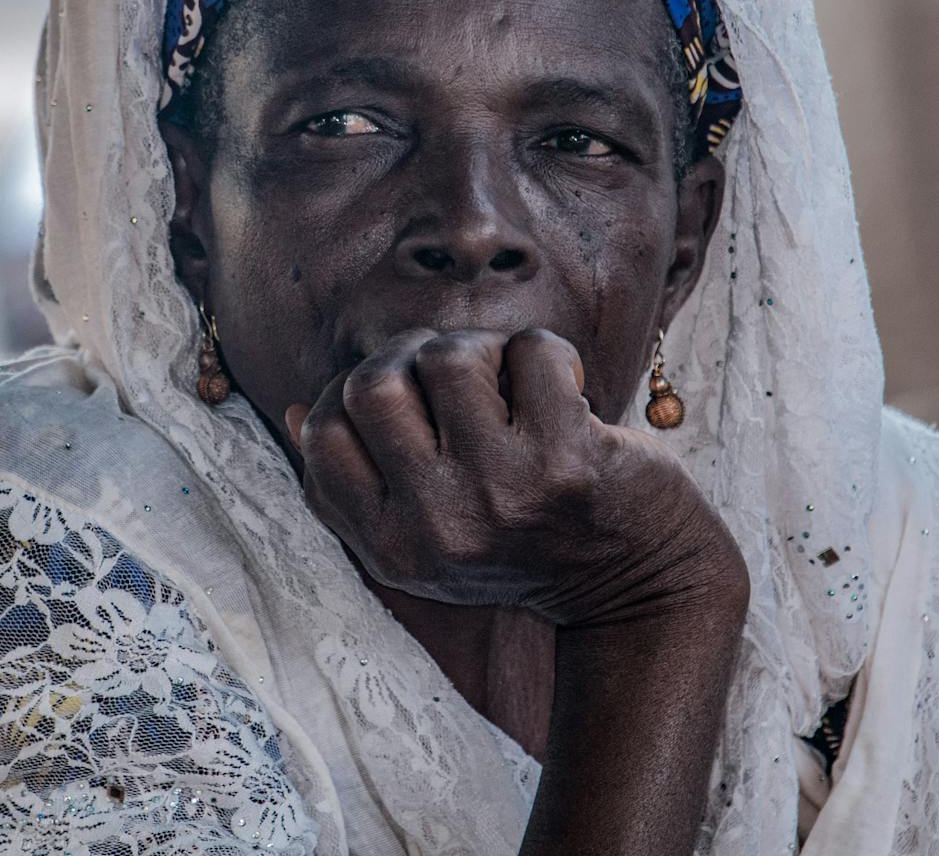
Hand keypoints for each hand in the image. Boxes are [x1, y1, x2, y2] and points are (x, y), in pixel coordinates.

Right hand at [285, 328, 748, 628]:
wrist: (641, 589)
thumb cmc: (528, 548)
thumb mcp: (430, 540)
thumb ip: (361, 484)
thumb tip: (296, 411)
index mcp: (392, 548)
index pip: (326, 433)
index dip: (357, 392)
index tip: (408, 395)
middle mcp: (437, 528)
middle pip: (374, 382)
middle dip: (414, 357)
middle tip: (462, 376)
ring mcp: (501, 493)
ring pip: (448, 355)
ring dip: (484, 349)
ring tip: (513, 382)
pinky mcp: (566, 462)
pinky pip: (530, 350)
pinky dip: (548, 353)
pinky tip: (565, 389)